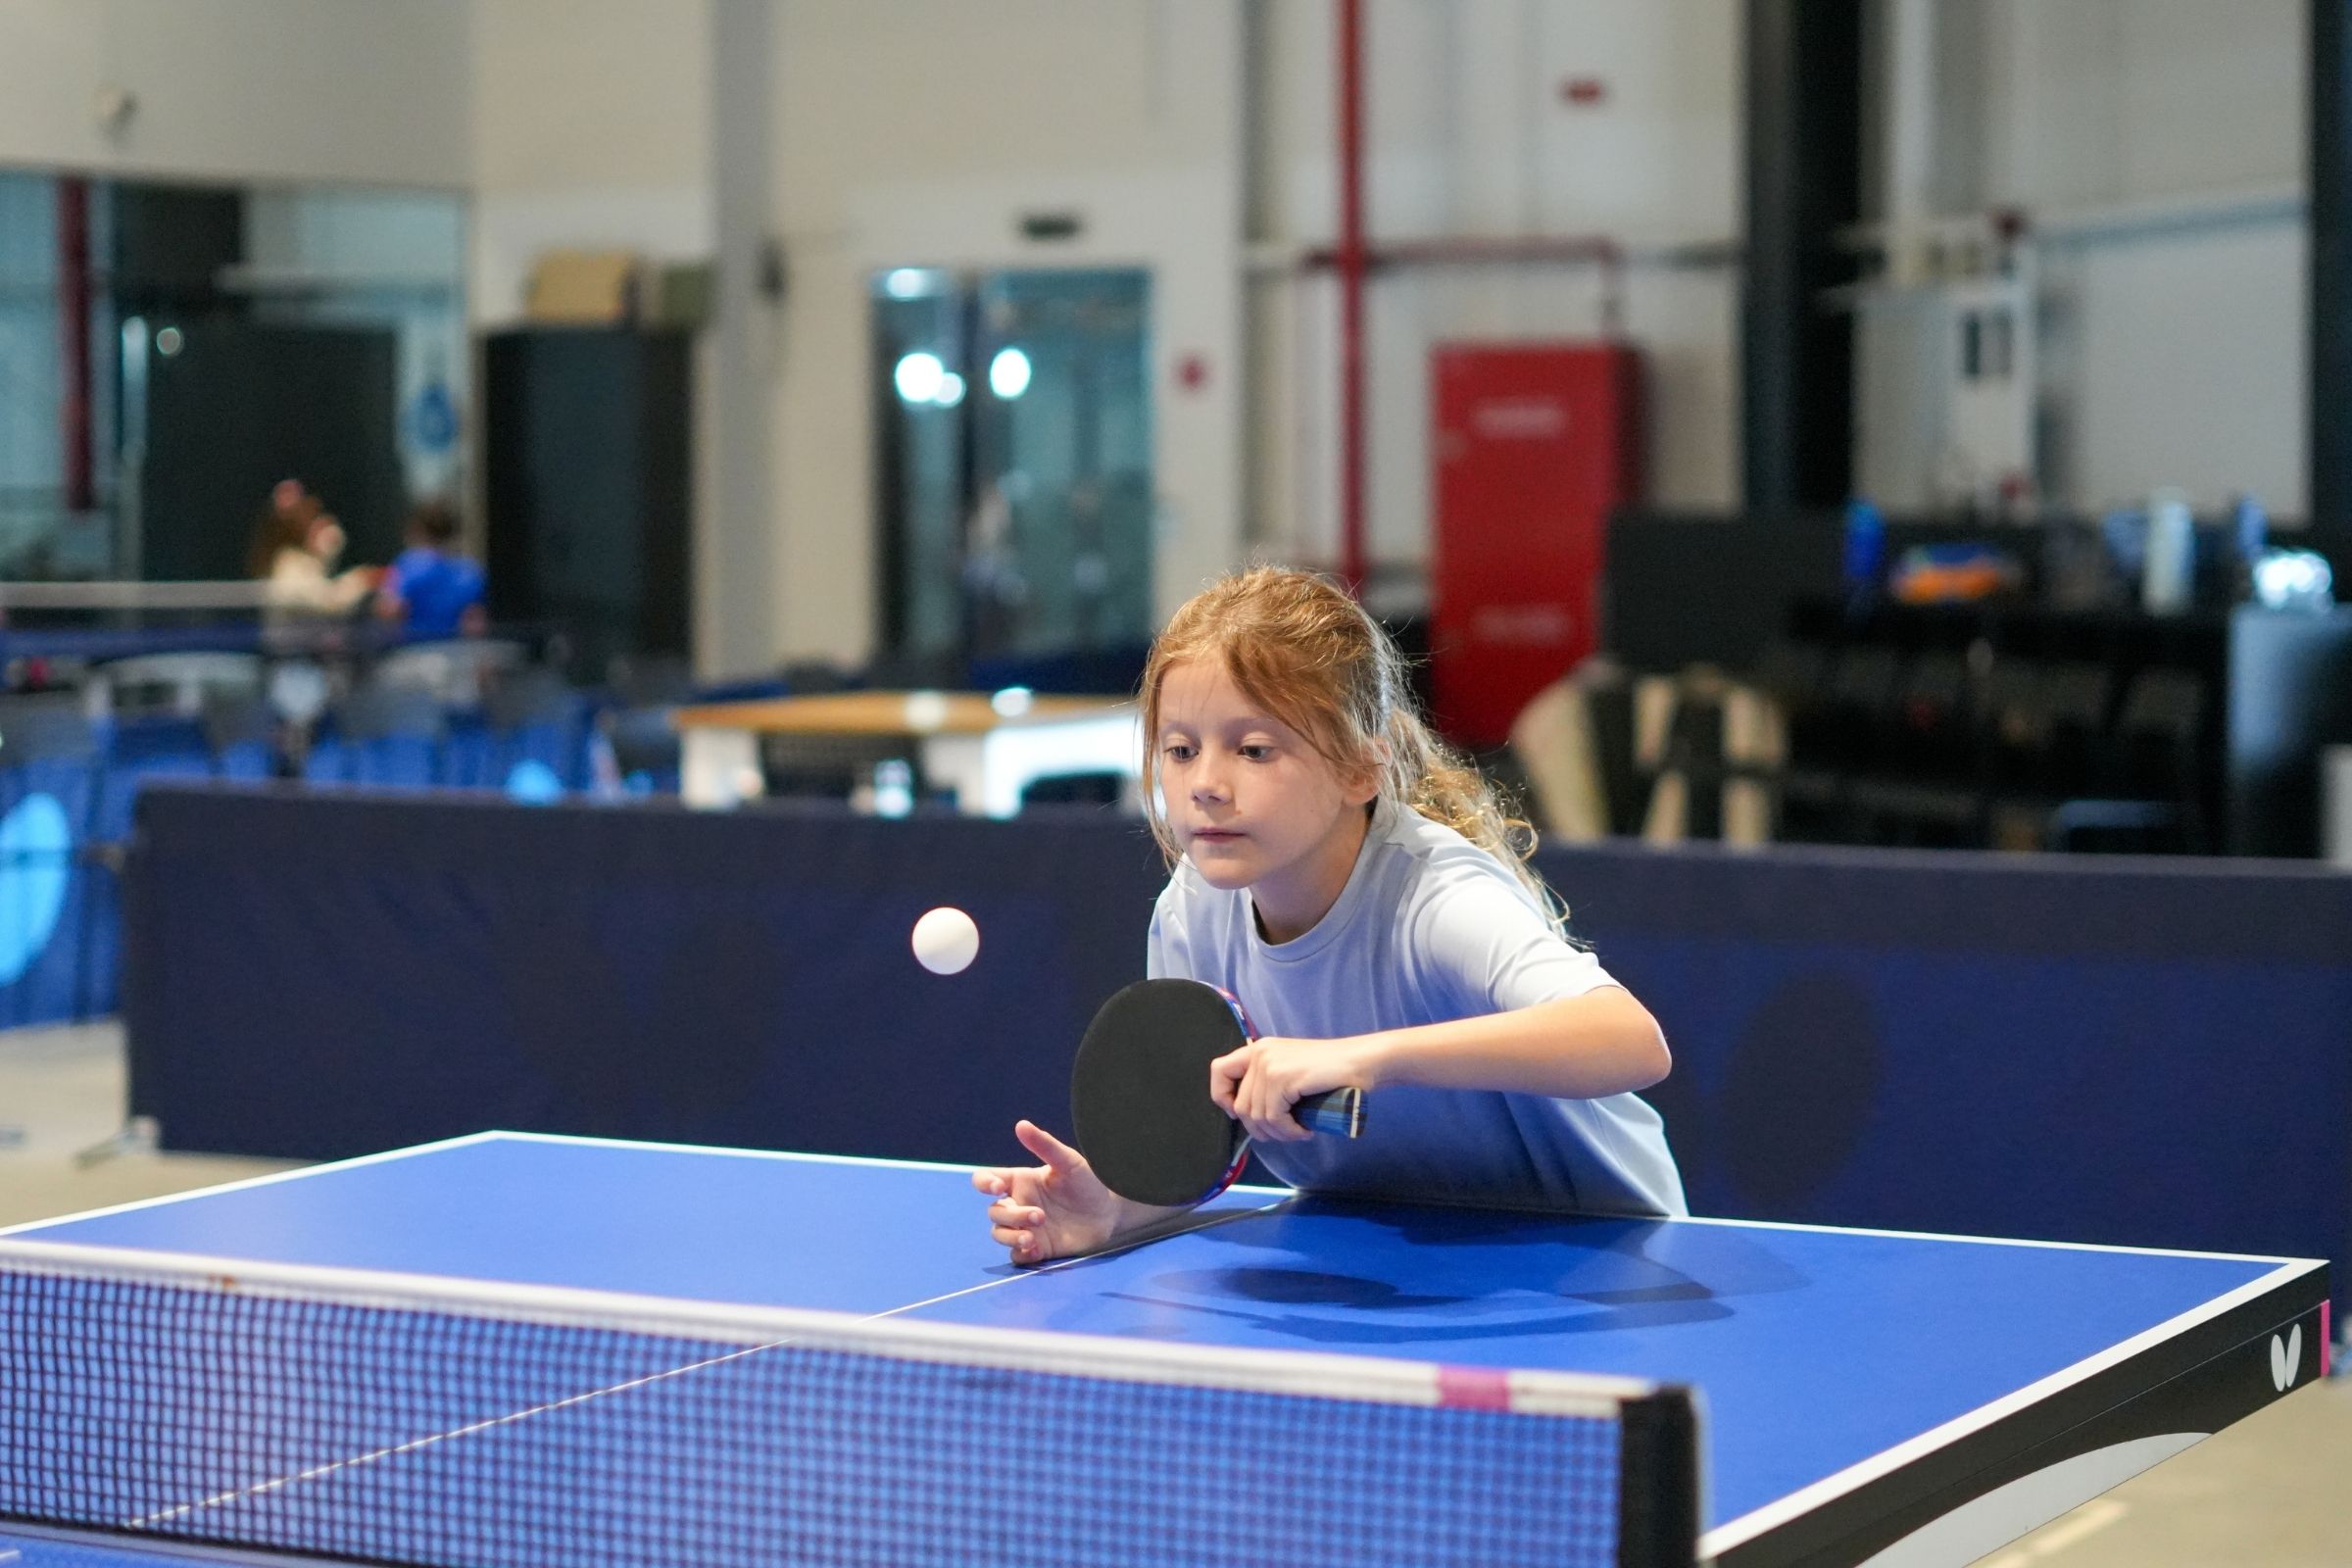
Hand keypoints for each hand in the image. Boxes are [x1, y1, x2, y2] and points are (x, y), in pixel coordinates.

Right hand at [971, 1120, 1123, 1266]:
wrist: (1109, 1212)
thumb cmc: (1087, 1182)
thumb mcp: (1068, 1161)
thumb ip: (1045, 1145)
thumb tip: (1021, 1125)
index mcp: (1020, 1181)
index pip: (986, 1180)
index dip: (984, 1183)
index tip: (998, 1188)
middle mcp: (1018, 1203)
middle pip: (995, 1212)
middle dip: (1013, 1215)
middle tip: (1040, 1215)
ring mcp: (1025, 1227)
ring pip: (1000, 1234)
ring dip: (1010, 1236)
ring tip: (1030, 1237)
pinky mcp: (1036, 1248)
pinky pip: (1016, 1255)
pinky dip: (1020, 1253)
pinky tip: (1034, 1249)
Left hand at [1209, 1036, 1372, 1145]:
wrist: (1362, 1061)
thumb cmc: (1332, 1072)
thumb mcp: (1291, 1071)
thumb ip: (1269, 1084)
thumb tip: (1249, 1118)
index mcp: (1258, 1049)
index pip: (1219, 1071)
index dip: (1224, 1098)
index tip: (1244, 1114)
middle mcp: (1259, 1053)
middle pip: (1240, 1105)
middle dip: (1260, 1128)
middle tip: (1285, 1132)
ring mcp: (1269, 1065)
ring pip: (1257, 1116)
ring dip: (1278, 1133)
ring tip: (1298, 1132)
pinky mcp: (1283, 1078)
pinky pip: (1274, 1118)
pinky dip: (1288, 1131)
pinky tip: (1305, 1130)